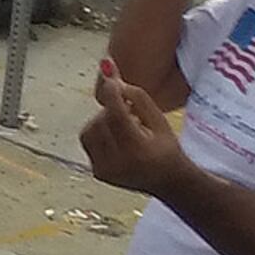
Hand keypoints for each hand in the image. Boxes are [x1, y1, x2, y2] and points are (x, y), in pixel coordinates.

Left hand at [81, 59, 188, 196]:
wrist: (166, 180)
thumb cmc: (165, 146)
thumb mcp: (159, 120)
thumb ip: (137, 97)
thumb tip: (111, 77)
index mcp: (138, 149)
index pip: (116, 115)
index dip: (111, 93)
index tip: (108, 73)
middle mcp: (118, 162)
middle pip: (102, 121)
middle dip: (112, 110)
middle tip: (129, 113)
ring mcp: (105, 170)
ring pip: (90, 129)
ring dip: (103, 121)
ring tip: (124, 127)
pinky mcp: (97, 172)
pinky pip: (88, 142)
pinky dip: (98, 133)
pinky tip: (115, 137)